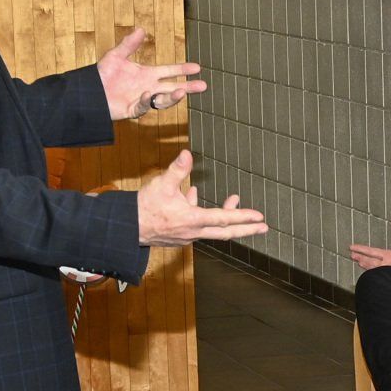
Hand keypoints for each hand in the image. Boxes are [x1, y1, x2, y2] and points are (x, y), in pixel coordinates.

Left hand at [98, 26, 204, 119]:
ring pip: (163, 100)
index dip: (183, 70)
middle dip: (188, 87)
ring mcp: (142, 99)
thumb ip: (129, 44)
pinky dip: (146, 101)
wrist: (89, 91)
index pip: (169, 72)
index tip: (197, 68)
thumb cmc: (102, 75)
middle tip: (203, 85)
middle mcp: (148, 87)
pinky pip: (143, 106)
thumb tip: (141, 29)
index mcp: (147, 75)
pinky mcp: (133, 110)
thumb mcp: (115, 56)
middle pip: (173, 88)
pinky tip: (148, 93)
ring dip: (173, 97)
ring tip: (182, 92)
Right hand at [135, 151, 266, 245]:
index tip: (259, 217)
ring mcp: (187, 236)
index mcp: (193, 220)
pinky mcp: (179, 236)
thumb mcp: (161, 185)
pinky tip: (193, 196)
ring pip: (212, 227)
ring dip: (224, 216)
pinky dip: (202, 214)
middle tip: (264, 227)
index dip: (243, 217)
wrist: (126, 228)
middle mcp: (193, 231)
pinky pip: (197, 225)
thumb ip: (177, 170)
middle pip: (226, 232)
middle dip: (246, 229)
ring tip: (233, 201)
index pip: (224, 219)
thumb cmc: (144, 207)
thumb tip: (187, 154)